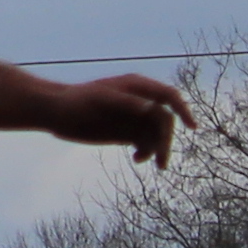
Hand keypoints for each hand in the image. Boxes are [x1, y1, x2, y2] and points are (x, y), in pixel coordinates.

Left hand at [47, 74, 185, 164]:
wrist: (56, 113)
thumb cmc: (76, 101)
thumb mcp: (101, 100)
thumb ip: (127, 103)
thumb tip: (153, 109)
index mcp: (136, 87)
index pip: (169, 96)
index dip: (184, 110)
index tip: (191, 127)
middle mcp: (140, 102)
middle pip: (166, 120)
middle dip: (166, 138)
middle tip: (160, 158)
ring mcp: (134, 118)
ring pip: (158, 134)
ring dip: (158, 148)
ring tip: (147, 161)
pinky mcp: (127, 132)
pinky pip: (146, 143)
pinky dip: (147, 151)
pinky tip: (137, 158)